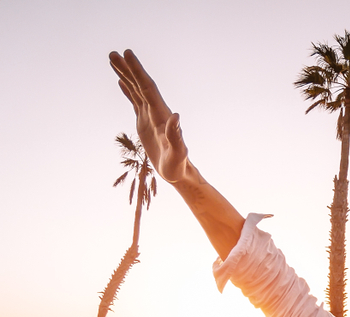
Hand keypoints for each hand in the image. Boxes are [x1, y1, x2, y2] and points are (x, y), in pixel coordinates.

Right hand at [109, 50, 190, 183]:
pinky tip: (121, 81)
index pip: (148, 88)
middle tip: (114, 52)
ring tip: (113, 59)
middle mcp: (156, 111)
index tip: (127, 54)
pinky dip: (128, 90)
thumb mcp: (178, 154)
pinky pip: (135, 101)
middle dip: (128, 68)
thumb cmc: (178, 166)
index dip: (137, 71)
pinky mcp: (145, 122)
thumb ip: (176, 136)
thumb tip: (176, 116)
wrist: (179, 173)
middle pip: (140, 85)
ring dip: (125, 75)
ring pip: (136, 90)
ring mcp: (150, 116)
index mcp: (162, 115)